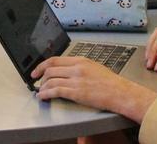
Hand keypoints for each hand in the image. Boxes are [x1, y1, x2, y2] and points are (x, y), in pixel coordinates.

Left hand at [31, 57, 156, 122]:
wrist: (120, 92)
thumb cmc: (111, 82)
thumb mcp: (94, 67)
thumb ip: (80, 67)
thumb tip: (66, 71)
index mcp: (81, 60)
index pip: (55, 59)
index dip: (42, 65)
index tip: (36, 70)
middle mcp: (77, 68)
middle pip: (50, 69)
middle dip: (40, 76)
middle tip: (36, 82)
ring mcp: (76, 80)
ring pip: (51, 80)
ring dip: (42, 87)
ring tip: (40, 92)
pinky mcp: (76, 92)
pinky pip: (55, 91)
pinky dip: (46, 94)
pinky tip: (43, 96)